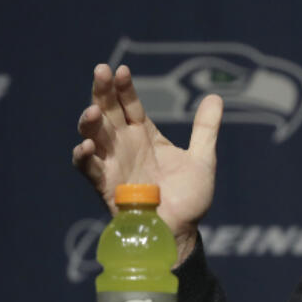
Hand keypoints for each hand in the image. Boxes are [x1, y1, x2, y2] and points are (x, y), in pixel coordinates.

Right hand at [72, 63, 222, 262]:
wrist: (182, 230)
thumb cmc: (189, 198)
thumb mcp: (202, 159)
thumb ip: (205, 129)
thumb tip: (217, 96)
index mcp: (145, 136)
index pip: (130, 105)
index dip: (125, 88)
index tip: (122, 70)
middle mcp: (125, 146)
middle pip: (108, 113)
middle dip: (102, 92)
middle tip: (101, 71)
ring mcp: (114, 164)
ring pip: (94, 137)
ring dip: (89, 122)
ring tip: (93, 110)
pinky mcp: (106, 186)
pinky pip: (90, 169)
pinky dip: (84, 157)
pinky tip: (86, 145)